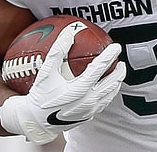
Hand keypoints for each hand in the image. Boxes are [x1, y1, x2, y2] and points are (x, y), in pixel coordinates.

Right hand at [0, 24, 125, 143]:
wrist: (37, 122)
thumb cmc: (40, 96)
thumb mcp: (46, 73)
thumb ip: (57, 52)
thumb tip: (69, 34)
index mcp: (79, 89)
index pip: (99, 68)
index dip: (109, 55)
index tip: (116, 46)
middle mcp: (88, 100)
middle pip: (112, 82)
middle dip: (119, 70)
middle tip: (120, 60)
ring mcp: (90, 109)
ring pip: (111, 93)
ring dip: (117, 81)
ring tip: (117, 71)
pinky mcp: (90, 115)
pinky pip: (105, 101)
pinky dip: (110, 91)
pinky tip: (108, 85)